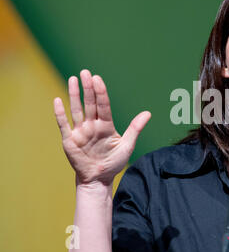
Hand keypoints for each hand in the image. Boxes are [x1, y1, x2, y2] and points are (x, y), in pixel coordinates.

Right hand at [53, 69, 150, 185]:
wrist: (99, 179)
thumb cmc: (114, 162)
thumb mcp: (127, 145)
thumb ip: (135, 128)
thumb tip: (148, 113)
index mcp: (106, 125)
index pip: (103, 106)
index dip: (101, 93)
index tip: (98, 79)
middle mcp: (92, 125)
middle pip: (89, 104)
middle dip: (87, 88)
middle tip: (85, 72)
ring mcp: (80, 132)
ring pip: (76, 110)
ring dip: (74, 95)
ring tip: (73, 79)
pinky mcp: (69, 140)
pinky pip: (63, 125)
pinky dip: (60, 113)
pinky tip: (58, 100)